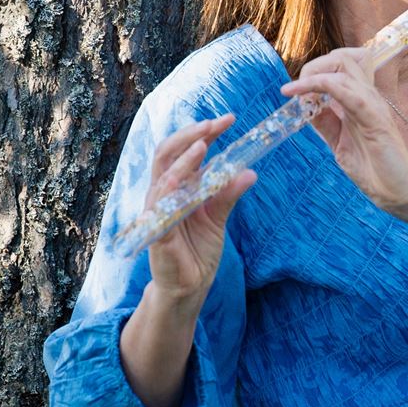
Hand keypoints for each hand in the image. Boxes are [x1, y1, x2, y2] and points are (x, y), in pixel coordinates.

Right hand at [143, 115, 255, 308]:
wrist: (190, 286)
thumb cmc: (199, 251)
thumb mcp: (218, 218)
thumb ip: (228, 195)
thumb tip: (250, 172)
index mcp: (179, 187)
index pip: (187, 151)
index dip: (204, 133)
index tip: (228, 119)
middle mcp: (164, 193)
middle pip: (168, 153)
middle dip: (191, 135)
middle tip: (215, 123)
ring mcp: (157, 210)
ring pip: (163, 174)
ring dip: (183, 157)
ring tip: (203, 143)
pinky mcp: (157, 231)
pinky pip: (159, 205)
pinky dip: (170, 187)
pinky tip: (184, 176)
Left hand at [278, 47, 407, 215]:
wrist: (401, 193)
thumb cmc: (376, 171)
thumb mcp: (340, 144)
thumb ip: (326, 124)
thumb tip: (305, 108)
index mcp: (362, 101)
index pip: (341, 66)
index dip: (315, 71)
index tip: (295, 93)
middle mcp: (369, 97)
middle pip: (342, 57)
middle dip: (313, 67)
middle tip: (296, 91)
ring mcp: (373, 104)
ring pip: (343, 66)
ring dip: (313, 74)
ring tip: (295, 94)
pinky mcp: (374, 117)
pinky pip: (345, 90)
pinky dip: (319, 86)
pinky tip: (301, 97)